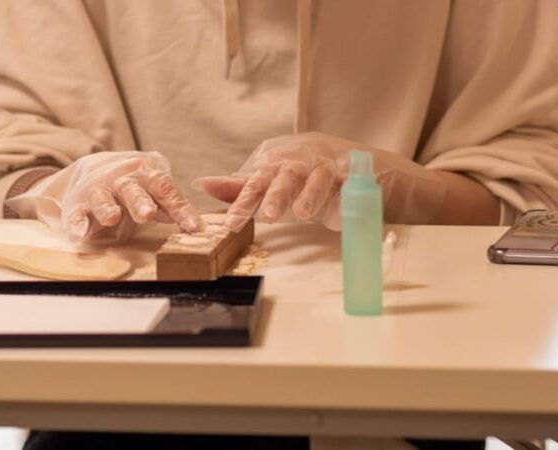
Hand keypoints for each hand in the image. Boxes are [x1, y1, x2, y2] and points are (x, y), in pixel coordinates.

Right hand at [27, 151, 202, 242]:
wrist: (96, 168)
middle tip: (147, 214)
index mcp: (147, 174)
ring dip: (107, 208)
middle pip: (133, 189)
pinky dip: (77, 222)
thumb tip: (193, 225)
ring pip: (102, 197)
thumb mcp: (154, 189)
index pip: (166, 190)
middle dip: (140, 202)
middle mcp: (122, 179)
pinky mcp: (78, 203)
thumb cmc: (136, 185)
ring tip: (111, 218)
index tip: (194, 227)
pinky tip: (80, 233)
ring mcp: (99, 189)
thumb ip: (169, 204)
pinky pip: (76, 212)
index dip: (181, 209)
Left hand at [193, 132, 446, 230]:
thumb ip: (241, 187)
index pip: (257, 179)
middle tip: (266, 215)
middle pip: (287, 174)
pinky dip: (344, 203)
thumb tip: (201, 185)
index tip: (230, 223)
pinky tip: (336, 220)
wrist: (356, 164)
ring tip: (303, 214)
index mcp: (280, 158)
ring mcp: (331, 165)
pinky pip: (350, 189)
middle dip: (276, 195)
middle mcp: (304, 158)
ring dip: (311, 195)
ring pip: (319, 177)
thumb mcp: (273, 182)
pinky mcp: (356, 175)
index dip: (243, 200)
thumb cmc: (304, 175)